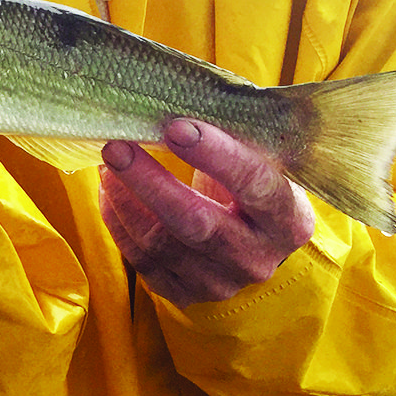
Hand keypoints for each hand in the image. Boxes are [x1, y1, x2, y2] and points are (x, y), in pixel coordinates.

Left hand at [100, 118, 315, 307]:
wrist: (254, 247)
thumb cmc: (253, 190)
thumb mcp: (262, 166)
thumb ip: (234, 142)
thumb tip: (175, 101)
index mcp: (288, 220)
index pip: (256, 186)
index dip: (216, 156)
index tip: (176, 126)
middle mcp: (256, 258)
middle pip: (197, 223)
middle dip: (150, 182)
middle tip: (116, 147)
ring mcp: (219, 282)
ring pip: (160, 243)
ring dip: (124, 199)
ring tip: (107, 164)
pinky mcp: (185, 294)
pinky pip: (141, 260)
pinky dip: (118, 223)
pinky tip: (109, 193)